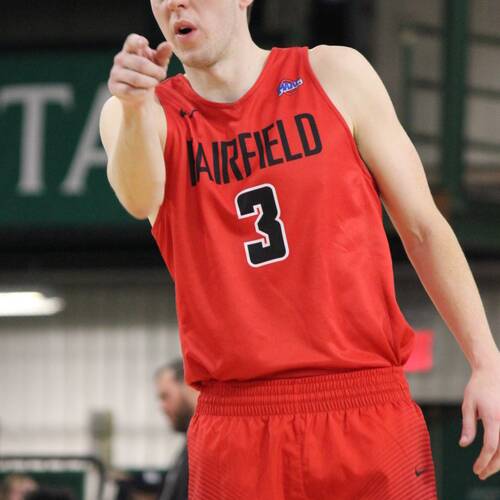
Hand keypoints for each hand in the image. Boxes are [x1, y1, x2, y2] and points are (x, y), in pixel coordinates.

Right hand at [108, 33, 172, 106]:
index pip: (131, 41)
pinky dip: (141, 92)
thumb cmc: (148, 74)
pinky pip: (129, 90)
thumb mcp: (157, 64)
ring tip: (156, 83)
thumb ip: (162, 54)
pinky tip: (146, 92)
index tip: (146, 43)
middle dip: (155, 71)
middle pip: (140, 63)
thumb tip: (169, 45)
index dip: (138, 41)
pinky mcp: (114, 87)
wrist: (138, 95)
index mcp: (130, 49)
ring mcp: (115, 73)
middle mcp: (120, 59)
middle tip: (162, 75)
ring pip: (135, 78)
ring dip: (150, 82)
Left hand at [460, 353, 499, 479]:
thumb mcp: (468, 404)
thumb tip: (463, 444)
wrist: (493, 371)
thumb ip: (468, 426)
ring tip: (488, 468)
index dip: (483, 461)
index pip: (491, 447)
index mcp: (494, 417)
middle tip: (480, 474)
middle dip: (492, 466)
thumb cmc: (478, 386)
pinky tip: (496, 457)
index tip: (475, 469)